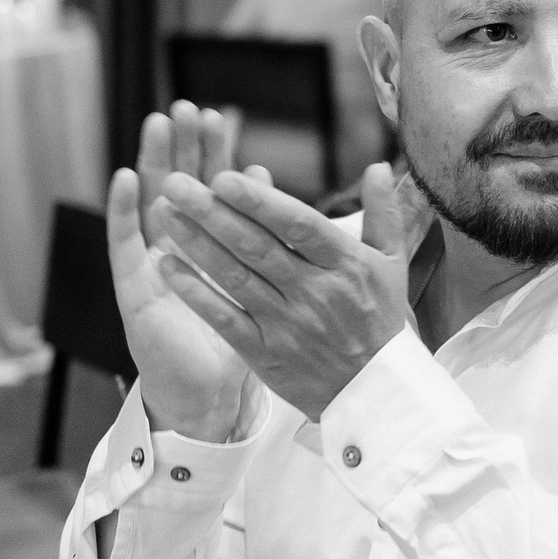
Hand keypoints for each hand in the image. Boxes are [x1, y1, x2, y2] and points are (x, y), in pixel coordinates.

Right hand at [107, 105, 254, 439]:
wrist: (208, 394)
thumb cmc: (235, 339)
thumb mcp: (258, 281)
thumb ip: (261, 231)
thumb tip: (264, 175)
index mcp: (209, 244)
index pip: (210, 187)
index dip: (212, 152)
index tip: (220, 116)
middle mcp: (177, 247)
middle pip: (179, 185)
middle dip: (183, 146)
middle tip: (188, 107)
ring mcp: (151, 264)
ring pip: (151, 203)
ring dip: (153, 163)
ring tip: (159, 124)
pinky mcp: (133, 288)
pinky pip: (124, 244)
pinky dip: (122, 209)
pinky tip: (126, 177)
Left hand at [152, 163, 411, 421]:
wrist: (374, 392)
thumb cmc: (381, 320)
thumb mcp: (392, 263)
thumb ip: (383, 212)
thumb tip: (378, 166)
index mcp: (344, 264)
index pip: (297, 225)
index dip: (259, 201)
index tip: (224, 177)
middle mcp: (313, 291)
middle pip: (256, 245)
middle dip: (212, 212)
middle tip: (176, 182)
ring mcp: (286, 323)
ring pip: (235, 276)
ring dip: (196, 243)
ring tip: (165, 212)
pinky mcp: (265, 351)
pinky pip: (224, 318)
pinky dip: (195, 293)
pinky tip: (167, 266)